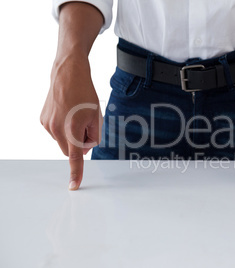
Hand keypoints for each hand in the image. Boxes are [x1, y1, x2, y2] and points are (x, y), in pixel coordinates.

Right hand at [40, 55, 101, 189]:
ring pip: (63, 140)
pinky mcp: (42, 119)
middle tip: (86, 126)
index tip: (74, 186)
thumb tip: (85, 148)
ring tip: (76, 114)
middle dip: (79, 144)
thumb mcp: (96, 117)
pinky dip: (63, 127)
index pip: (75, 158)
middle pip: (70, 150)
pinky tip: (68, 112)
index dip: (76, 173)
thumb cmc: (85, 94)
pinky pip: (56, 131)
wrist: (67, 74)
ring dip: (71, 134)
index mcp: (72, 130)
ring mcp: (47, 125)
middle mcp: (56, 130)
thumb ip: (93, 137)